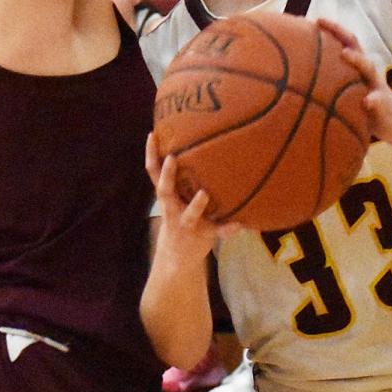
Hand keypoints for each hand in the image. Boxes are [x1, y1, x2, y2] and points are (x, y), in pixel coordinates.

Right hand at [145, 135, 237, 263]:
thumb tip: (193, 141)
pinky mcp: (204, 235)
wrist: (177, 256)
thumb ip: (178, 178)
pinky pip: (217, 232)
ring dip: (195, 205)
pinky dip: (228, 229)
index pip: (153, 173)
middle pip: (164, 191)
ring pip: (189, 215)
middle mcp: (172, 209)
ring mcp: (187, 223)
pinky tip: (240, 224)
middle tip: (172, 158)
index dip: (151, 154)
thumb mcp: (173, 198)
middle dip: (167, 176)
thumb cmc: (178, 215)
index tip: (153, 135)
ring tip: (203, 194)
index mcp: (167, 196)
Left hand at [318, 18, 391, 148]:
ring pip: (368, 69)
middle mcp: (368, 75)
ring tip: (344, 54)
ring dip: (357, 60)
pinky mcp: (386, 106)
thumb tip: (305, 89)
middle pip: (355, 47)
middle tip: (319, 21)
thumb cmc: (371, 116)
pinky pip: (379, 102)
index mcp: (358, 72)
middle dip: (337, 32)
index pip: (343, 45)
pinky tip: (367, 101)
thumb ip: (335, 91)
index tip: (309, 20)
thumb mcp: (352, 99)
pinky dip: (373, 100)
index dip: (329, 31)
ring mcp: (378, 88)